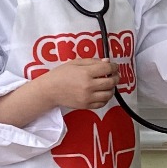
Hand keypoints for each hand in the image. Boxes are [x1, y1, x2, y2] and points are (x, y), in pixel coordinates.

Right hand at [0, 58, 116, 124]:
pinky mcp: (86, 105)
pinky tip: (102, 92)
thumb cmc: (61, 74)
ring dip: (112, 88)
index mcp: (86, 73)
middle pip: (111, 82)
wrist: (50, 90)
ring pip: (109, 94)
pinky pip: (102, 103)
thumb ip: (92, 62)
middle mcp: (88, 86)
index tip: (114, 66)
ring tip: (108, 83)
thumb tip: (107, 62)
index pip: (107, 69)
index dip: (114, 66)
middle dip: (116, 77)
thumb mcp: (75, 63)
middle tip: (114, 74)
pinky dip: (106, 98)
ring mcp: (88, 97)